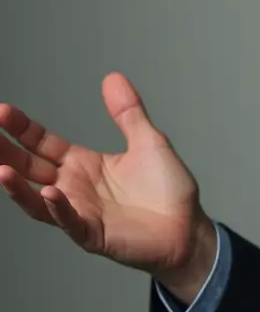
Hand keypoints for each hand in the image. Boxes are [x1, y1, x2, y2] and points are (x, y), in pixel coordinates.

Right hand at [0, 72, 215, 297]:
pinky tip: (48, 193)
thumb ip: (128, 112)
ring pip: (38, 199)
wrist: (188, 228)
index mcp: (83, 164)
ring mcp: (80, 212)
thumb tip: (112, 77)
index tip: (2, 111)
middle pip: (30, 168)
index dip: (22, 128)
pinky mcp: (94, 234)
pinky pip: (70, 222)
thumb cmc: (168, 189)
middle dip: (7, 152)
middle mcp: (74, 187)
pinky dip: (58, 209)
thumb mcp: (148, 141)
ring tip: (0, 168)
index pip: (43, 144)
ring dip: (17, 186)